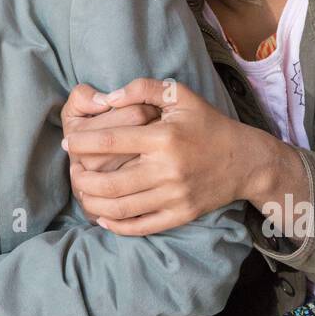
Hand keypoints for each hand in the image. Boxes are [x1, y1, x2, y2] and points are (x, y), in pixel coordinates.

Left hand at [62, 78, 252, 233]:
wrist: (245, 160)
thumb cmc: (206, 123)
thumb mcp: (179, 95)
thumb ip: (142, 89)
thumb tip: (107, 98)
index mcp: (163, 138)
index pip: (111, 141)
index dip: (83, 143)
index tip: (70, 142)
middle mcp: (167, 170)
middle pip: (110, 182)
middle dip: (81, 179)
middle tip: (72, 171)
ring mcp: (174, 196)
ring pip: (120, 208)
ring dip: (93, 203)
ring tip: (82, 192)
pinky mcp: (180, 214)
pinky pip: (141, 226)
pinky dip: (116, 225)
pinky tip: (103, 216)